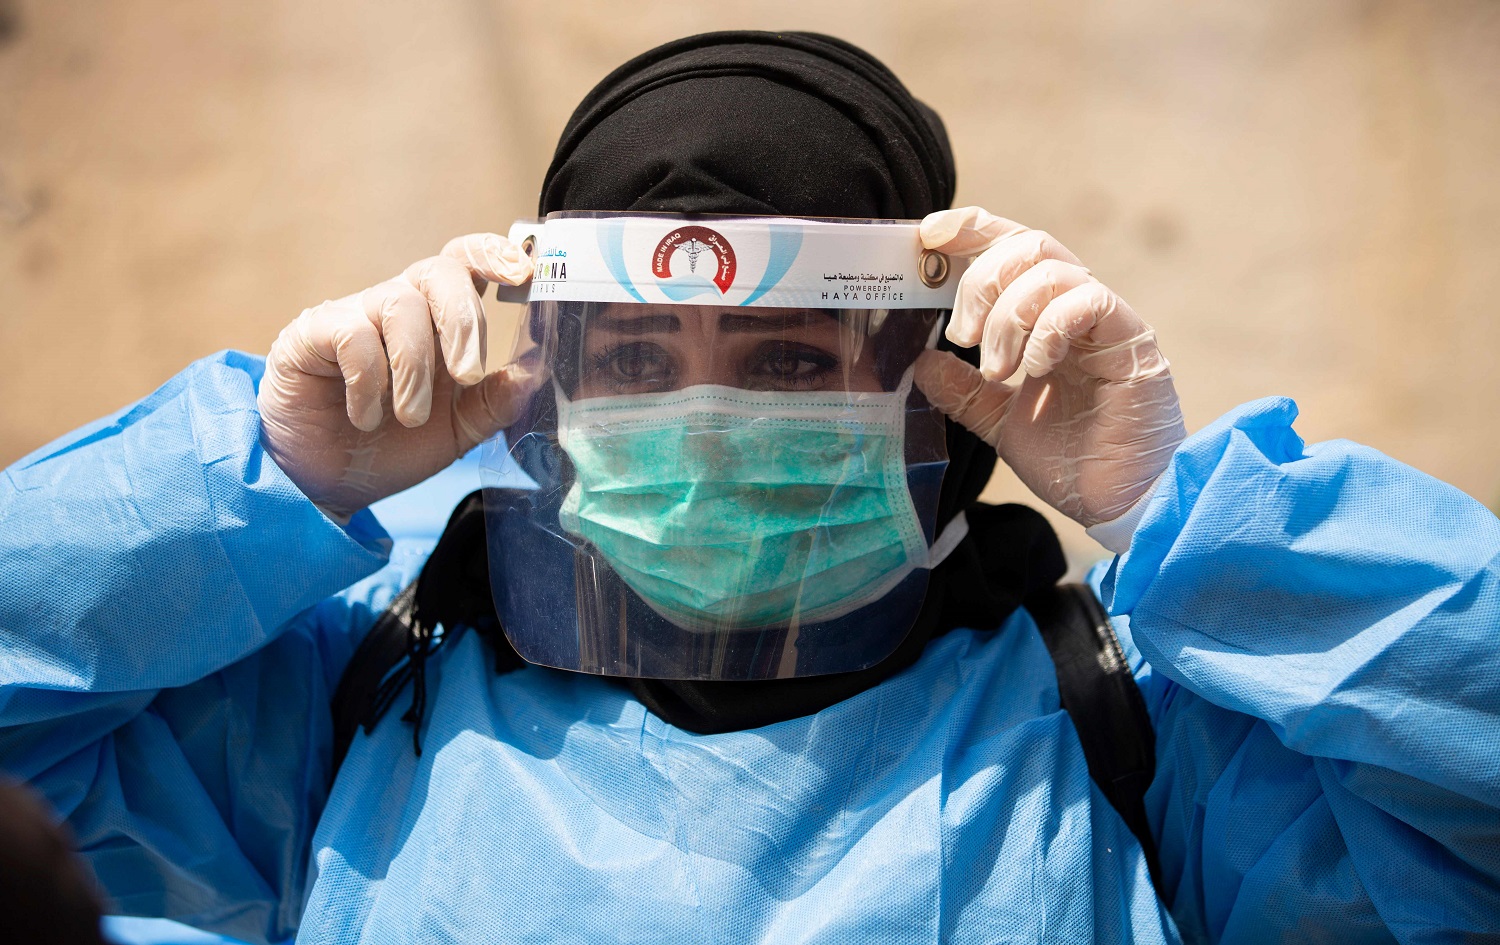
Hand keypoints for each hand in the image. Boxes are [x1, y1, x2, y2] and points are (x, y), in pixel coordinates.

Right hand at [258, 233, 537, 520]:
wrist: (327, 485)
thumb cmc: (394, 447)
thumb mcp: (457, 431)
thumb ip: (495, 403)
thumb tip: (534, 373)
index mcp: (439, 322)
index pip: (466, 263)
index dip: (494, 255)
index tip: (523, 273)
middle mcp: (399, 307)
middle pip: (440, 271)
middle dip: (463, 321)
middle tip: (466, 376)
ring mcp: (354, 315)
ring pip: (400, 306)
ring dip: (415, 368)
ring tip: (411, 418)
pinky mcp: (311, 334)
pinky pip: (352, 335)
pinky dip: (369, 380)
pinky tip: (366, 417)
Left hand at [913, 207, 1185, 529]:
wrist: (1120, 506)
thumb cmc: (1074, 464)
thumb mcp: (1000, 422)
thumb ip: (964, 391)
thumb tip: (921, 363)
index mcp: (1048, 320)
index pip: (1012, 250)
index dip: (973, 230)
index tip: (928, 237)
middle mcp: (1078, 311)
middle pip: (1029, 245)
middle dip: (981, 281)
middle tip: (961, 335)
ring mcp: (1108, 323)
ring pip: (1052, 270)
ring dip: (1009, 315)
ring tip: (998, 368)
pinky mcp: (1132, 343)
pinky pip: (1087, 302)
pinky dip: (1048, 328)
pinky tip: (1034, 368)